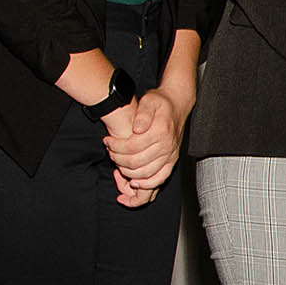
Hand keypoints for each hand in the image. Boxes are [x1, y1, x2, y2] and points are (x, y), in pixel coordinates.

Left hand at [103, 85, 187, 208]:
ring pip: (145, 174)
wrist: (178, 104)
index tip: (107, 141)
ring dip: (128, 172)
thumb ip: (143, 113)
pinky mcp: (171, 162)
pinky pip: (159, 179)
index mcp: (160, 132)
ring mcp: (170, 156)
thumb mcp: (150, 101)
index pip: (132, 147)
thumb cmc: (161, 103)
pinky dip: (146, 184)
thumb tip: (137, 128)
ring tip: (118, 163)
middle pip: (136, 162)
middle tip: (110, 152)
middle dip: (118, 159)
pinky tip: (134, 181)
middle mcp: (167, 146)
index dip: (115, 147)